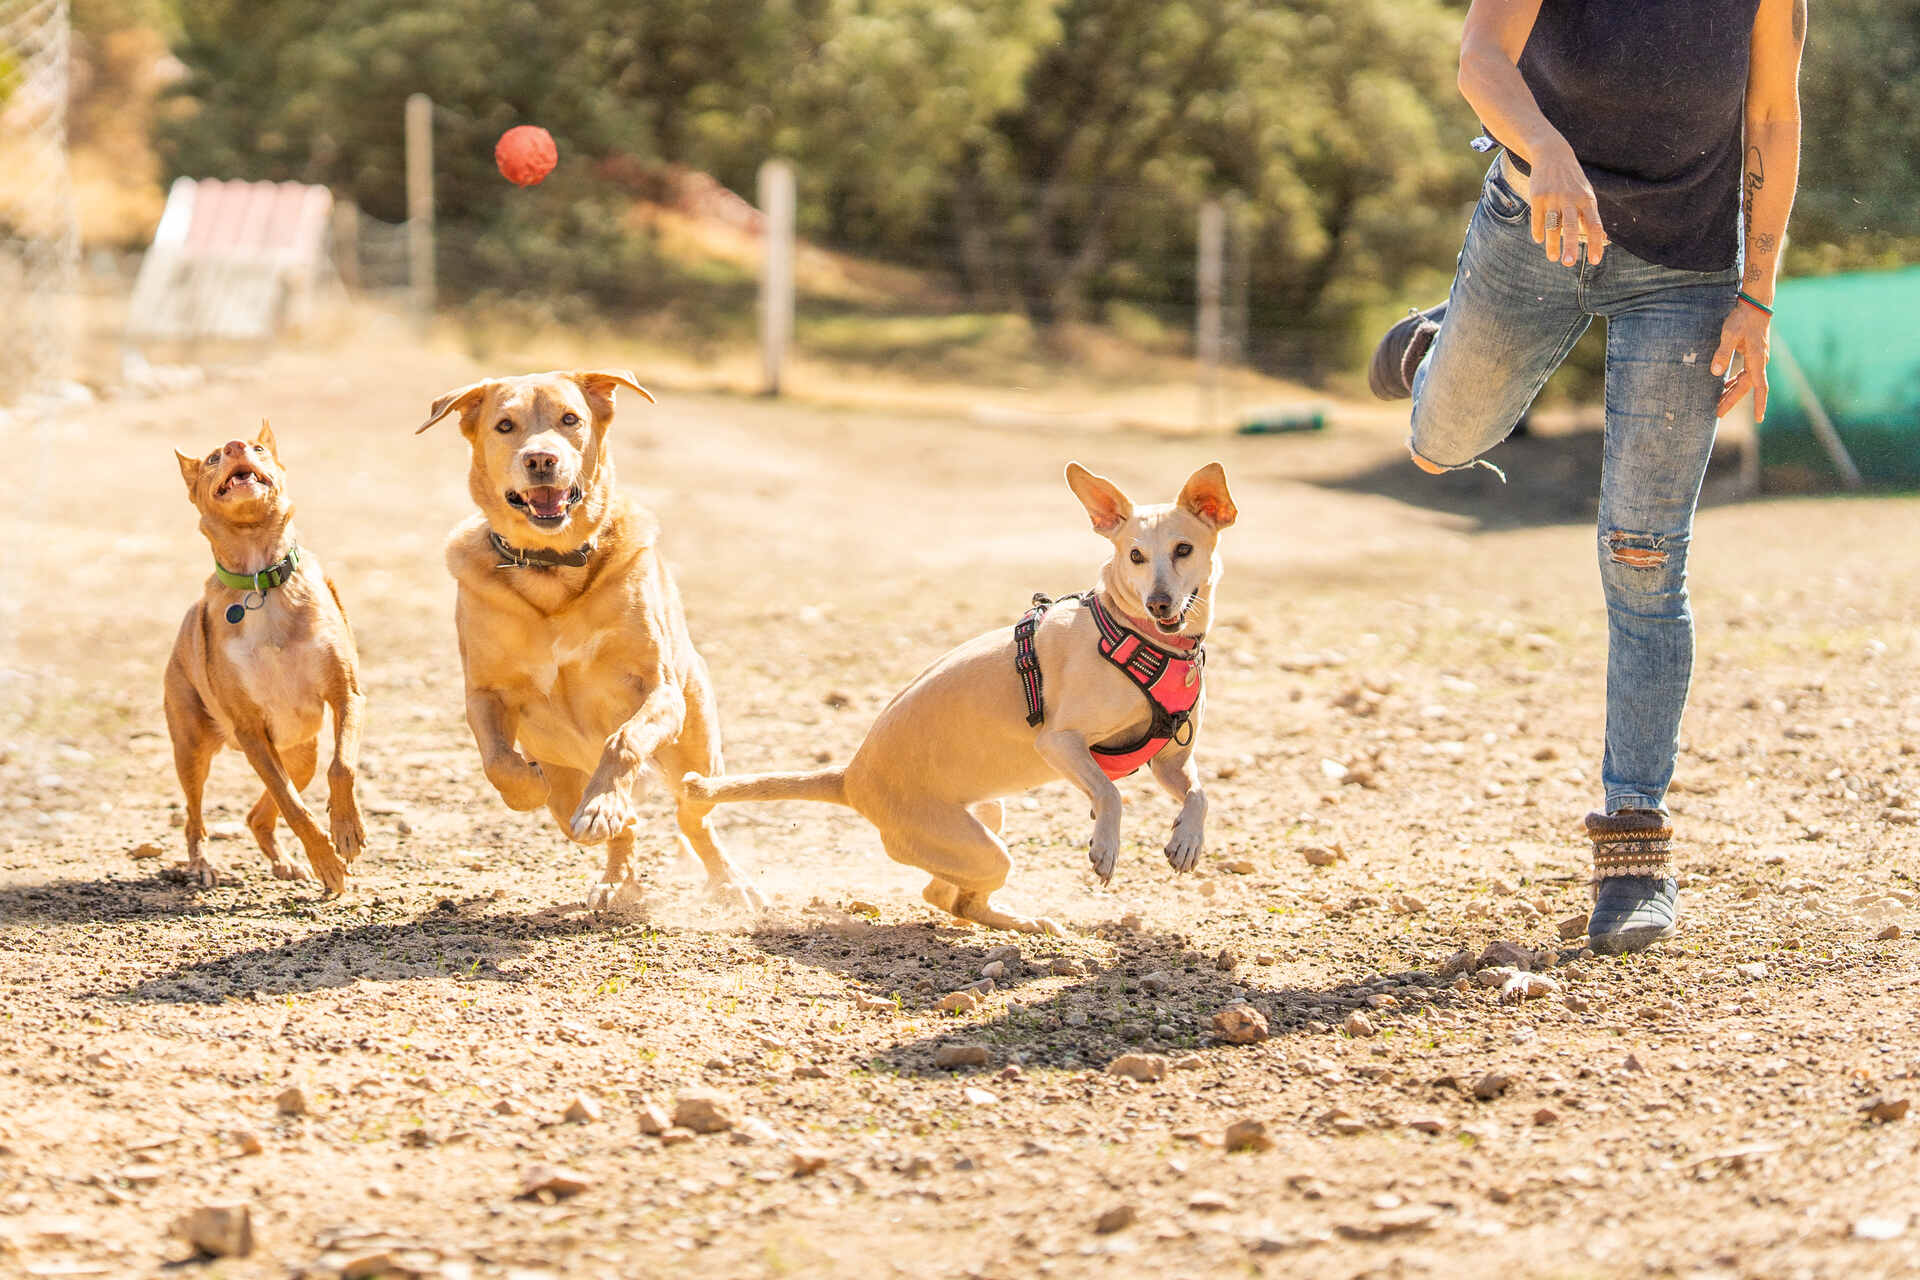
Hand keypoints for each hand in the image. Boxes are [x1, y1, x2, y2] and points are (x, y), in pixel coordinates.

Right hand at [1527, 140, 1606, 266]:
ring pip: (1552, 225)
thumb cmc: (1573, 181)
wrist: (1553, 155)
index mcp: (1587, 200)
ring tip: (1553, 258)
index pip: (1594, 225)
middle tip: (1569, 263)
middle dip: (1570, 246)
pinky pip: (1537, 218)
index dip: (1596, 243)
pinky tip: (1539, 240)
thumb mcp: (1585, 194)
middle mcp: (1571, 199)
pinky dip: (1538, 231)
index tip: (1595, 260)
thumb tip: (1601, 238)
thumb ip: (1590, 215)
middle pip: (1572, 226)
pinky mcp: (1538, 197)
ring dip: (1552, 244)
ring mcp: (1553, 198)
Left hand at [1711, 300, 1770, 420]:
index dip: (1759, 403)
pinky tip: (1724, 386)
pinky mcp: (1753, 354)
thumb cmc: (1742, 318)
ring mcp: (1757, 358)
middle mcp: (1760, 361)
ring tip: (1718, 404)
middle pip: (1747, 387)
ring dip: (1732, 392)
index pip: (1760, 387)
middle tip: (1717, 413)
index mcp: (1757, 359)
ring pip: (1745, 381)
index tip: (1759, 418)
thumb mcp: (1730, 334)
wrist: (1755, 305)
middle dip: (1732, 400)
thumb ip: (1723, 353)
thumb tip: (1716, 373)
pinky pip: (1744, 373)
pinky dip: (1734, 381)